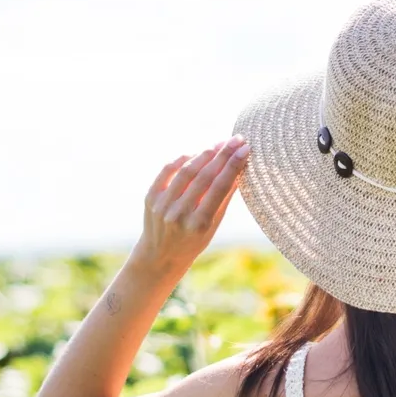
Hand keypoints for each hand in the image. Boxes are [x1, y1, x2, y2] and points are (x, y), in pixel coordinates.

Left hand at [131, 137, 249, 275]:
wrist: (160, 256)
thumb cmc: (194, 241)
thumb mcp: (213, 226)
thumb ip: (223, 199)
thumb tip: (239, 169)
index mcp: (200, 224)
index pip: (219, 187)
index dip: (233, 165)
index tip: (245, 149)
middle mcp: (180, 214)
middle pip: (204, 176)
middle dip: (222, 154)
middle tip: (236, 139)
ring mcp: (163, 206)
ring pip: (186, 171)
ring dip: (204, 154)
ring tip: (218, 145)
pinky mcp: (150, 198)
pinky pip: (167, 171)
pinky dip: (181, 160)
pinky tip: (195, 154)